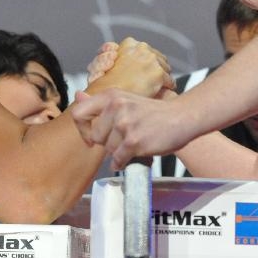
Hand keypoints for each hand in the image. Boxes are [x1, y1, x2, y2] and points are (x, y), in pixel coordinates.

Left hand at [71, 89, 192, 170]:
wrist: (181, 117)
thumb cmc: (152, 112)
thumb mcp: (125, 99)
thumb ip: (101, 102)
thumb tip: (77, 96)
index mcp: (111, 96)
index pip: (78, 113)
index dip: (82, 129)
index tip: (91, 137)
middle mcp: (116, 107)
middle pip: (96, 137)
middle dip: (108, 143)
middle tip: (124, 139)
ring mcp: (125, 124)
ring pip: (108, 150)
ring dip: (119, 152)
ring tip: (134, 143)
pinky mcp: (134, 141)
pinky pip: (118, 159)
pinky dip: (123, 162)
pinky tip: (132, 156)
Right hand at [88, 37, 173, 96]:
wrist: (106, 97)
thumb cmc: (105, 84)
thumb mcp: (106, 62)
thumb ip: (116, 55)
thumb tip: (121, 53)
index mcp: (129, 43)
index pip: (147, 50)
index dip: (148, 61)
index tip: (150, 69)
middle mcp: (141, 48)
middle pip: (159, 58)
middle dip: (158, 68)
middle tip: (158, 78)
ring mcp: (150, 60)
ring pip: (166, 68)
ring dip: (164, 77)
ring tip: (161, 86)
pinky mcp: (158, 73)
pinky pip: (170, 82)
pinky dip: (168, 88)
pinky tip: (164, 92)